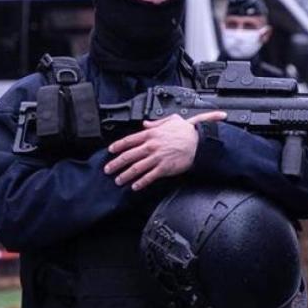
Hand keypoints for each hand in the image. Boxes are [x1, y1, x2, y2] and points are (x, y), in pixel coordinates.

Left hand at [104, 111, 226, 190]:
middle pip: (128, 156)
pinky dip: (141, 182)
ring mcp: (157, 158)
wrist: (200, 142)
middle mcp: (151, 146)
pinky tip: (135, 186)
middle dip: (116, 164)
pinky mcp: (164, 168)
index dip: (118, 146)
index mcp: (151, 134)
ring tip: (118, 180)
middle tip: (108, 169)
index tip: (110, 151)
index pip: (129, 140)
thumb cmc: (187, 131)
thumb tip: (146, 124)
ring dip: (125, 175)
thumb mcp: (171, 120)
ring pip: (136, 168)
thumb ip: (156, 122)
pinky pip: (149, 177)